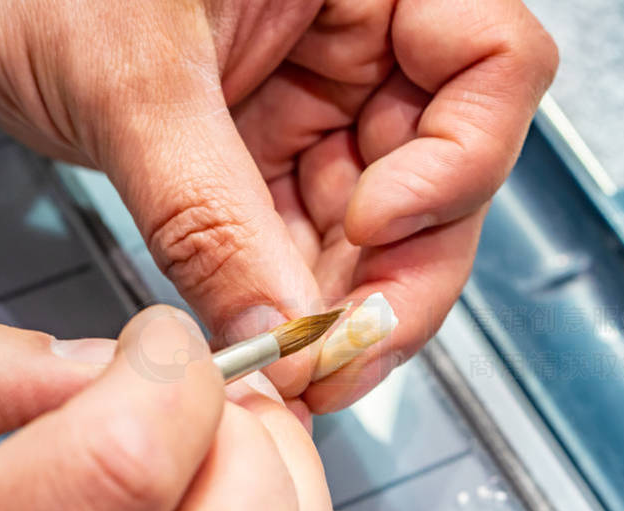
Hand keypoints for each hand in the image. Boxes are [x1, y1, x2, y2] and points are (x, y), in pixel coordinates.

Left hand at [0, 0, 557, 410]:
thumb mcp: (129, 81)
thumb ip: (210, 213)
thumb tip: (277, 330)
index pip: (494, 59)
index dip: (461, 156)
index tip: (374, 223)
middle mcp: (361, 30)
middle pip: (451, 163)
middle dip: (407, 267)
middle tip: (352, 346)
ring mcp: (324, 95)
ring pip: (393, 218)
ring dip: (355, 302)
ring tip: (308, 364)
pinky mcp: (278, 149)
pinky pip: (321, 236)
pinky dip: (305, 296)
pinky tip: (281, 341)